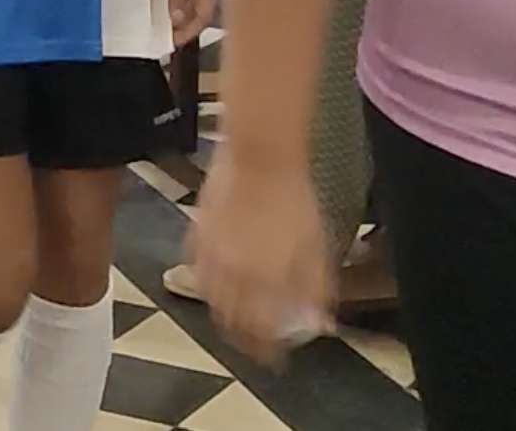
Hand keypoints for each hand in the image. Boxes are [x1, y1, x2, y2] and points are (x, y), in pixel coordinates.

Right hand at [188, 145, 333, 368]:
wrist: (260, 156)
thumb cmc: (294, 199)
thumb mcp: (316, 247)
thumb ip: (315, 288)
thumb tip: (320, 323)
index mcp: (263, 284)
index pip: (261, 334)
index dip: (268, 351)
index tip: (276, 359)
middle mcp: (231, 277)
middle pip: (232, 323)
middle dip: (244, 338)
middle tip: (255, 342)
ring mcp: (210, 257)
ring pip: (210, 300)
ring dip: (224, 313)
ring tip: (236, 315)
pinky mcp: (196, 235)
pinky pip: (197, 270)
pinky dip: (206, 282)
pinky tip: (217, 279)